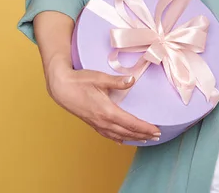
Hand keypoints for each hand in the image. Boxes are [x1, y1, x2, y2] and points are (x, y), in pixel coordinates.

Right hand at [45, 58, 160, 143]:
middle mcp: (103, 121)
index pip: (131, 123)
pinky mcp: (92, 123)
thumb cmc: (79, 81)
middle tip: (157, 136)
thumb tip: (132, 80)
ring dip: (132, 138)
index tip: (156, 130)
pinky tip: (122, 140)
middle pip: (127, 132)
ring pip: (118, 135)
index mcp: (107, 111)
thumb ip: (117, 81)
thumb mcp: (100, 78)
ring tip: (144, 139)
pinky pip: (108, 134)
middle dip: (143, 135)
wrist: (61, 87)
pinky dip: (118, 138)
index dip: (145, 128)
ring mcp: (97, 124)